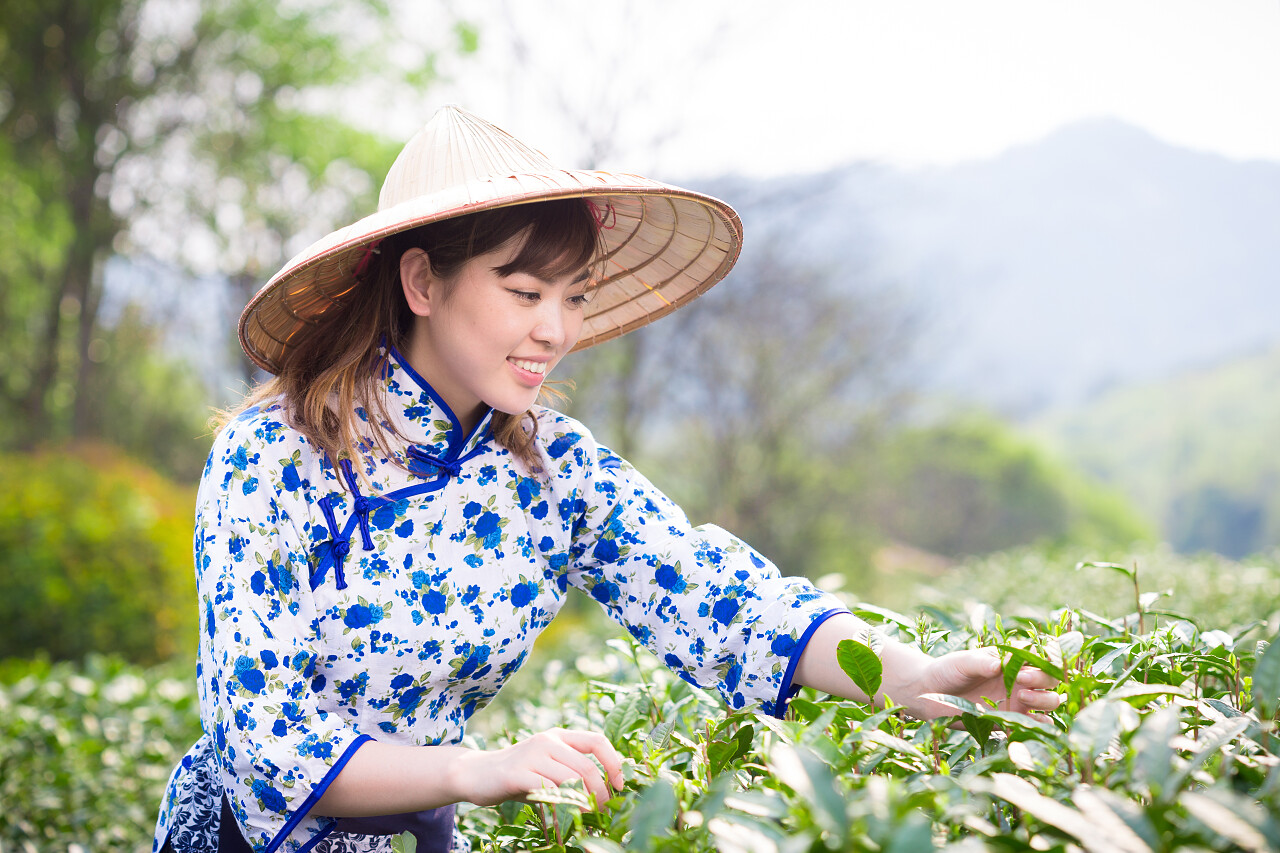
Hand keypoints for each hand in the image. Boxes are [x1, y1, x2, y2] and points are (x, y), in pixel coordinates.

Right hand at [448, 727, 623, 808]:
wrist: (476, 774)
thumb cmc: (519, 776)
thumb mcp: (548, 767)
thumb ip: (571, 773)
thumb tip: (606, 794)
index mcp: (559, 736)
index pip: (597, 741)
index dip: (613, 763)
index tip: (619, 786)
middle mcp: (547, 741)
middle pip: (586, 766)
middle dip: (600, 793)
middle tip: (602, 812)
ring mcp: (532, 754)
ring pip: (570, 780)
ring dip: (582, 804)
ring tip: (585, 820)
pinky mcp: (517, 773)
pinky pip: (548, 792)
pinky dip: (560, 810)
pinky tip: (561, 824)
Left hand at [906, 648, 1061, 719]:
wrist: (931, 694)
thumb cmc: (947, 670)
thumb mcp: (961, 662)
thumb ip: (980, 662)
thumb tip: (998, 665)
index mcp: (1011, 659)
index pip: (1040, 656)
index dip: (1041, 659)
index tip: (1025, 664)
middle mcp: (1019, 679)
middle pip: (1051, 679)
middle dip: (1044, 679)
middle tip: (1022, 681)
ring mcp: (1018, 700)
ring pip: (1050, 700)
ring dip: (1044, 699)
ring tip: (1021, 697)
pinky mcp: (1012, 720)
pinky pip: (1036, 723)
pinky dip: (1042, 723)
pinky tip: (1035, 721)